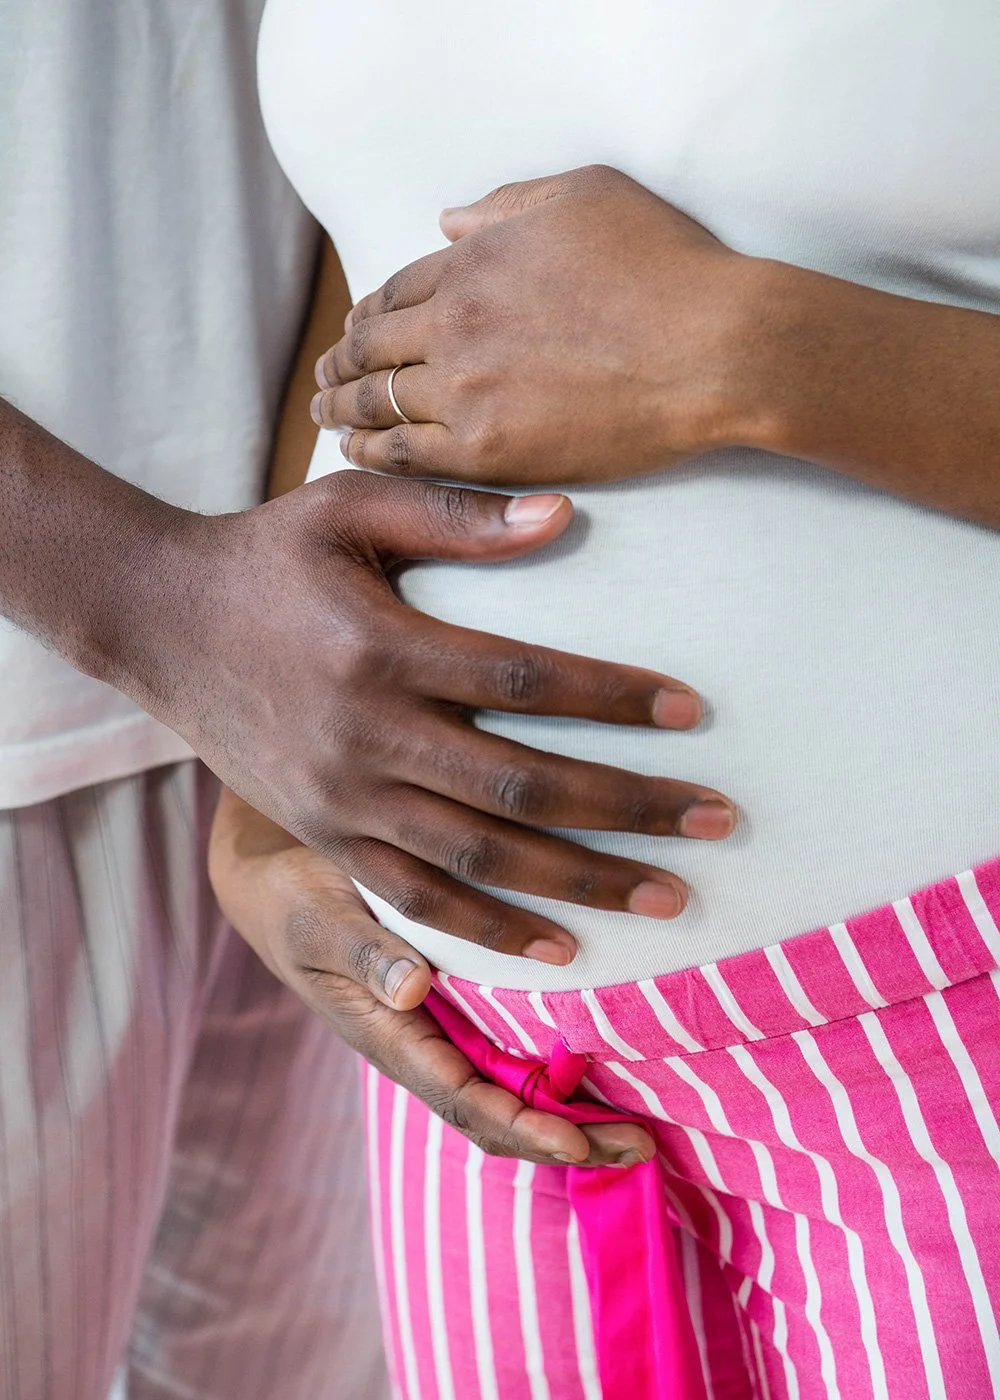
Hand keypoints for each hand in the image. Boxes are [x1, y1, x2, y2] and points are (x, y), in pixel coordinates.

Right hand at [133, 471, 733, 965]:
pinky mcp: (325, 836)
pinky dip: (491, 932)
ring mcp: (342, 800)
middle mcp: (364, 736)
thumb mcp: (348, 505)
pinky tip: (560, 950)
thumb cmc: (266, 553)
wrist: (157, 621)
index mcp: (381, 649)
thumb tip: (566, 516)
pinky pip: (418, 898)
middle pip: (521, 789)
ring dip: (581, 885)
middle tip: (718, 821)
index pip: (525, 681)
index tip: (693, 713)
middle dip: (629, 810)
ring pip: (480, 862)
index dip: (614, 698)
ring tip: (670, 900)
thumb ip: (455, 514)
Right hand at [208, 789, 655, 1166]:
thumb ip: (361, 953)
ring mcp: (441, 1026)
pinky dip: (558, 1063)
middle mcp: (422, 1043)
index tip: (580, 1142)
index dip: (522, 1126)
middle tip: (643, 1141)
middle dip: (568, 1137)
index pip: (461, 1101)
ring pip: (512, 1086)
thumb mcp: (319, 919)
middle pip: (499, 1113)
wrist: (279, 878)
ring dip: (572, 1110)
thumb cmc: (295, 898)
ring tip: (643, 1118)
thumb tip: (409, 988)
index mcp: (388, 1035)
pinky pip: (511, 1044)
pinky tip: (607, 1051)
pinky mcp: (457, 998)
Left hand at [312, 164, 760, 484]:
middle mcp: (455, 325)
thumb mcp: (585, 197)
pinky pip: (406, 453)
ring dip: (342, 407)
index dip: (370, 311)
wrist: (713, 348)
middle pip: (373, 346)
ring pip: (378, 401)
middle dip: (340, 360)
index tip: (357, 325)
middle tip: (323, 376)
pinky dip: (372, 451)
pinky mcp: (489, 452)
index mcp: (474, 263)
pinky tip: (356, 452)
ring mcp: (467, 393)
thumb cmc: (665, 267)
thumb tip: (448, 221)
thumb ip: (506, 208)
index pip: (397, 290)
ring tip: (325, 415)